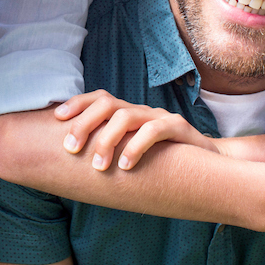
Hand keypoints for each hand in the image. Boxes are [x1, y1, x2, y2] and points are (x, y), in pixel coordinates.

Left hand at [55, 90, 215, 170]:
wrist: (207, 167)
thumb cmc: (161, 163)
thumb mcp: (129, 155)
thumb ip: (108, 152)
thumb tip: (69, 163)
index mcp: (126, 113)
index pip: (98, 98)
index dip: (77, 104)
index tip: (56, 118)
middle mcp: (140, 111)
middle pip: (107, 103)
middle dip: (85, 123)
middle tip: (70, 148)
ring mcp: (159, 117)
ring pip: (127, 116)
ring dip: (108, 140)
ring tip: (98, 166)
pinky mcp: (178, 128)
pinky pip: (155, 131)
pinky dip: (136, 147)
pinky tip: (125, 167)